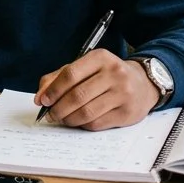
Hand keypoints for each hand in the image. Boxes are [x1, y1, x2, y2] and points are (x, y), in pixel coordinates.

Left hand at [34, 50, 159, 129]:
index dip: (53, 89)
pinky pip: (97, 123)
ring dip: (69, 119)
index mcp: (100, 57)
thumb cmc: (107, 75)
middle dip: (59, 108)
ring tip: (62, 119)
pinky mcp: (127, 113)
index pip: (70, 74)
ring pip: (86, 112)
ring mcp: (123, 94)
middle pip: (77, 95)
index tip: (42, 100)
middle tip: (51, 115)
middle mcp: (114, 73)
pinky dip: (83, 125)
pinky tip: (79, 121)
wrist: (143, 83)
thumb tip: (40, 97)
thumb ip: (59, 77)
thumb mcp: (85, 68)